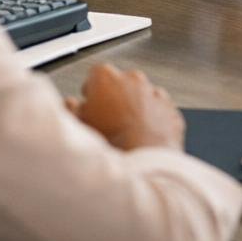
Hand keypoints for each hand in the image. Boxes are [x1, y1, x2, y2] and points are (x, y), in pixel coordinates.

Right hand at [66, 63, 184, 150]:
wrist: (142, 166)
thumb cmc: (108, 145)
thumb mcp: (77, 126)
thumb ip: (70, 109)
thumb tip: (69, 105)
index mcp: (107, 78)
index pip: (95, 74)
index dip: (91, 90)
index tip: (89, 102)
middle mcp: (134, 80)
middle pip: (121, 83)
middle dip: (114, 98)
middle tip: (106, 120)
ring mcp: (156, 94)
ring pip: (143, 97)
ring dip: (135, 108)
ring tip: (125, 133)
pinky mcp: (172, 112)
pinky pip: (160, 112)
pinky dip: (154, 121)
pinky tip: (143, 138)